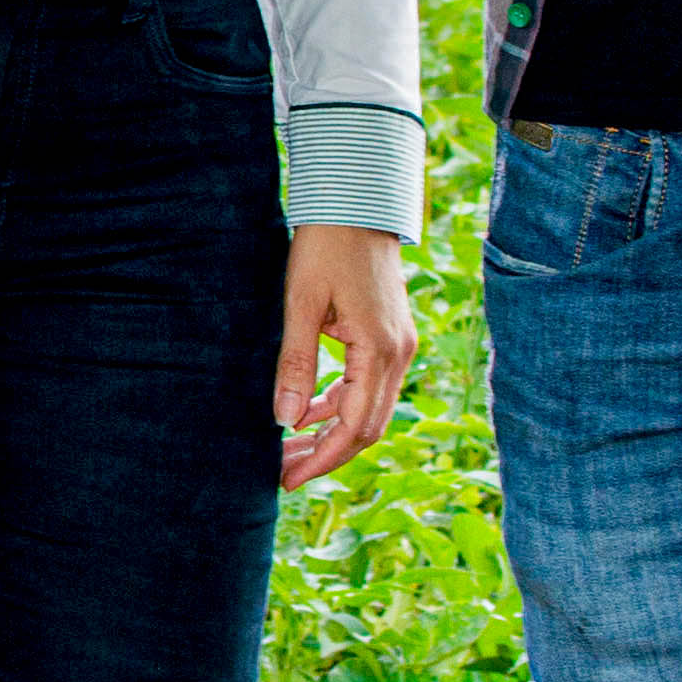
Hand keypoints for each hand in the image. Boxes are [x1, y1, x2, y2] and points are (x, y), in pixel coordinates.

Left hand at [274, 223, 414, 487]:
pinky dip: (339, 405)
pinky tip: (306, 412)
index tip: (288, 479)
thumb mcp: (301, 304)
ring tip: (287, 449)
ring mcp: (398, 346)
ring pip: (369, 410)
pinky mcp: (389, 337)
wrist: (356, 201)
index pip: (355, 427)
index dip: (322, 459)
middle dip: (326, 455)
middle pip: (368, 428)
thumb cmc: (325, 245)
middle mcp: (399, 354)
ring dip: (331, 433)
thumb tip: (286, 420)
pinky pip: (368, 387)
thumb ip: (296, 363)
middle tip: (283, 473)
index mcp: (380, 351)